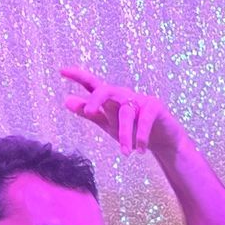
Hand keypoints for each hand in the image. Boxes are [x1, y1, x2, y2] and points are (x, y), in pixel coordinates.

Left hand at [60, 65, 180, 156]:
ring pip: (126, 113)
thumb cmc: (134, 130)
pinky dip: (141, 136)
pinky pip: (145, 119)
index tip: (62, 71)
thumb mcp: (108, 123)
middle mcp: (124, 95)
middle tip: (89, 112)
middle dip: (97, 99)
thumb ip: (90, 113)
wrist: (163, 141)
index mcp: (111, 98)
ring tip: (125, 153)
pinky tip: (139, 150)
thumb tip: (66, 100)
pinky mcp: (155, 107)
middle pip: (107, 90)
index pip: (93, 84)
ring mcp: (140, 99)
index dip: (78, 76)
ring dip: (125, 134)